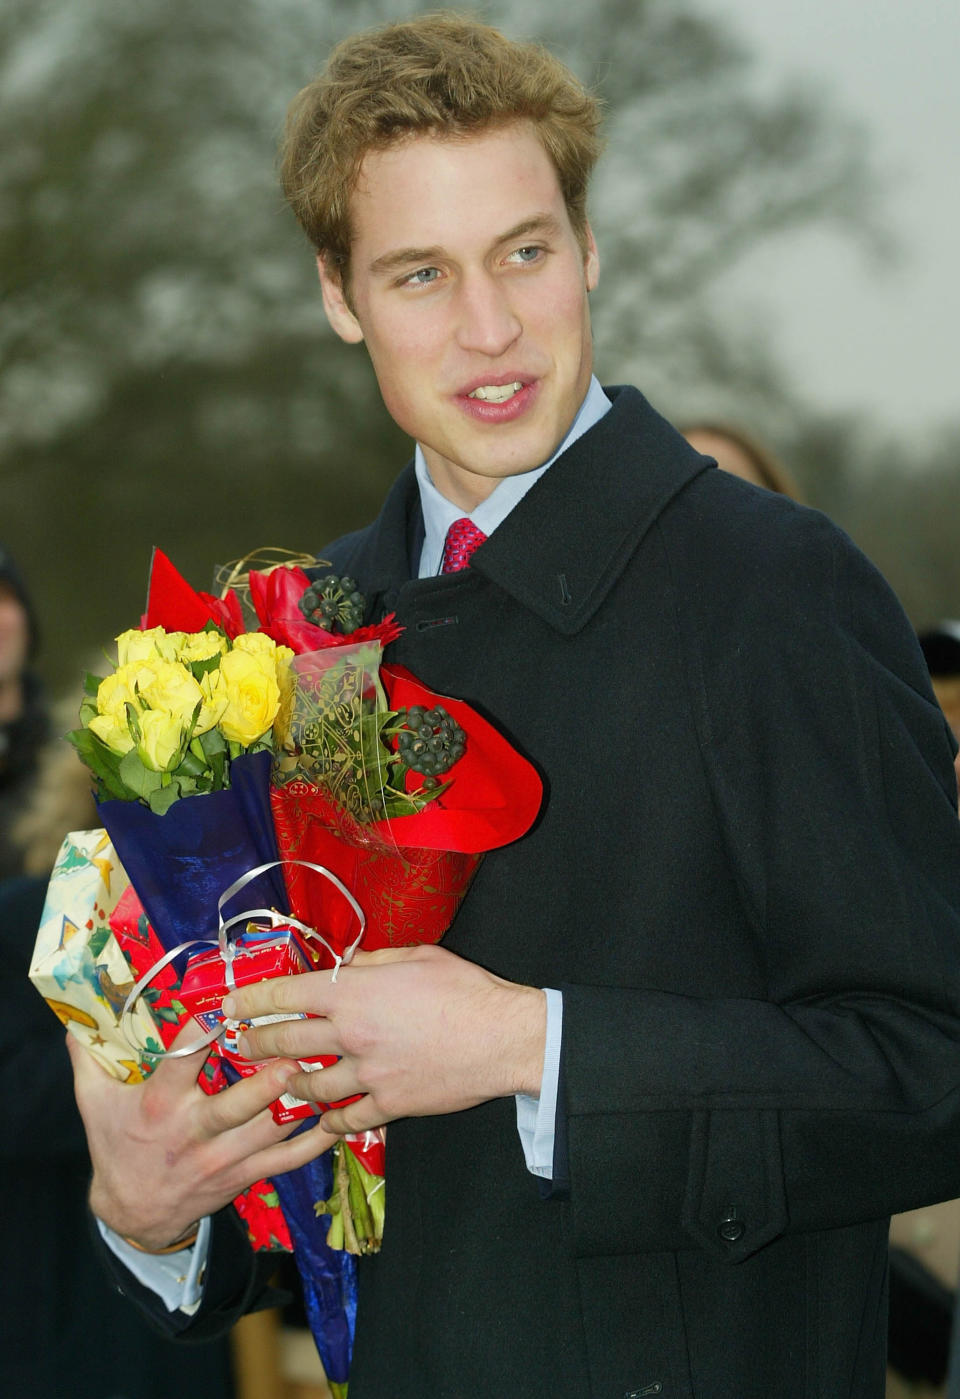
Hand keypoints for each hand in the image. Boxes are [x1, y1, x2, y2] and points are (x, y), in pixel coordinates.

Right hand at [68, 1022, 337, 1249]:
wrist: (132, 1214)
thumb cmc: (116, 1145)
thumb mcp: (93, 1100)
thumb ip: (88, 1056)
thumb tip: (76, 1016)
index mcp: (159, 1104)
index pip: (182, 1061)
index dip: (204, 1031)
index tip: (227, 1004)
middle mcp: (194, 1131)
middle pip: (236, 1105)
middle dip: (268, 1080)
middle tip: (297, 1049)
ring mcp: (223, 1158)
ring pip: (269, 1130)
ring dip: (301, 1102)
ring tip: (328, 1070)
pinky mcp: (244, 1176)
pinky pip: (287, 1160)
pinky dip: (316, 1141)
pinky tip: (340, 1118)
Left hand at [223, 945, 546, 1134]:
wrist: (503, 1037)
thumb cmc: (464, 989)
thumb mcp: (417, 956)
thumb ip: (374, 961)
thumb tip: (350, 963)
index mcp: (353, 992)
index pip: (286, 994)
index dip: (251, 999)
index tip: (230, 1005)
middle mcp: (351, 1033)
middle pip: (285, 1042)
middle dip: (254, 1045)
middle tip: (239, 1047)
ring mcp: (367, 1074)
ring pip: (309, 1085)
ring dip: (289, 1085)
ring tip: (281, 1083)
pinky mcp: (389, 1104)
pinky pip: (347, 1119)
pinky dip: (330, 1121)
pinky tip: (323, 1121)